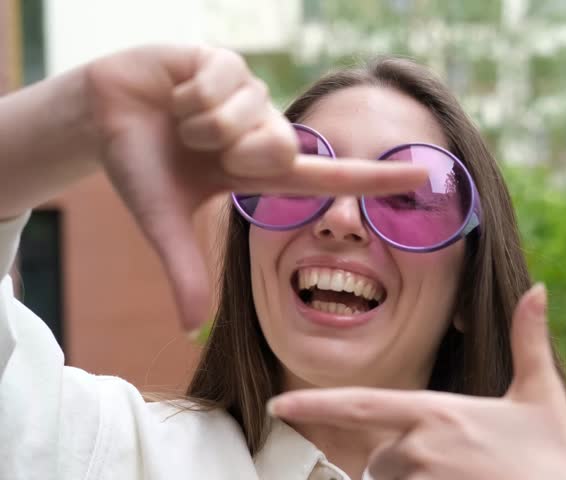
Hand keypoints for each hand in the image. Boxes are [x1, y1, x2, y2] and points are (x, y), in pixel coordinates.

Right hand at [83, 45, 426, 331]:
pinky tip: (177, 90)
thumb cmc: (141, 167)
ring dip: (201, 123)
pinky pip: (223, 81)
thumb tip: (192, 329)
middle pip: (281, 148)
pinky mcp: (231, 62)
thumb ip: (185, 270)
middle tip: (195, 145)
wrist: (102, 115)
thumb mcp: (164, 222)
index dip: (378, 180)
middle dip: (228, 150)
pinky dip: (190, 92)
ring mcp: (253, 97)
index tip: (425, 175)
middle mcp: (268, 134)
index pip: (332, 178)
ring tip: (182, 118)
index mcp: (263, 174)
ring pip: (246, 117)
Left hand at [268, 285, 565, 479]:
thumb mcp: (540, 393)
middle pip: (379, 462)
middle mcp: (421, 450)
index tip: (275, 404)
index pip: (359, 407)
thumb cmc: (555, 455)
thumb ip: (529, 339)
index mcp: (437, 414)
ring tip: (460, 479)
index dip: (312, 405)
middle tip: (452, 467)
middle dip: (400, 467)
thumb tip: (539, 289)